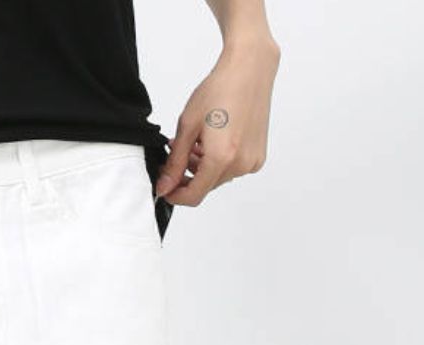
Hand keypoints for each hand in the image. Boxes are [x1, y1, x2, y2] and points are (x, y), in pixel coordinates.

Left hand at [155, 35, 280, 207]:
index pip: (194, 195)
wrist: (250, 69)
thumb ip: (175, 161)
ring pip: (218, 178)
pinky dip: (219, 161)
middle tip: (176, 155)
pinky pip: (233, 168)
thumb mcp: (187, 125)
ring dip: (203, 167)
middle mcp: (240, 164)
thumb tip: (165, 186)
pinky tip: (212, 142)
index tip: (165, 188)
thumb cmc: (220, 88)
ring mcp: (252, 162)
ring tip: (194, 144)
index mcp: (221, 158)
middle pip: (206, 186)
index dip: (176, 196)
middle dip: (188, 176)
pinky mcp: (258, 156)